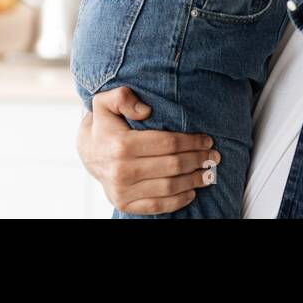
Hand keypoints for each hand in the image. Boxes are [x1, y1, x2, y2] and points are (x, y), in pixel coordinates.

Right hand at [75, 86, 221, 214]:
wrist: (88, 151)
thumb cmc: (104, 124)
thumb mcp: (105, 101)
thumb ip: (123, 97)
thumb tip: (146, 110)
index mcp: (121, 145)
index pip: (168, 144)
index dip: (191, 142)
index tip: (207, 139)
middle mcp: (121, 171)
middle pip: (173, 166)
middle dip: (198, 160)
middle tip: (214, 156)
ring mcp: (122, 191)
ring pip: (169, 187)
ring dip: (194, 181)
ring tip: (208, 173)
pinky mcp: (124, 204)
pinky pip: (157, 206)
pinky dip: (179, 201)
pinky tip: (192, 192)